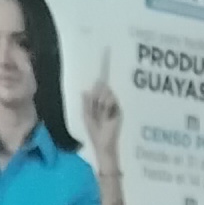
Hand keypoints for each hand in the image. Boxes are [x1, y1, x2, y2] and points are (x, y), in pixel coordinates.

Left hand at [80, 53, 120, 167]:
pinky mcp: (118, 108)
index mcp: (98, 102)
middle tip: (97, 109)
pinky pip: (110, 99)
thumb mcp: (86, 117)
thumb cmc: (95, 133)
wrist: (105, 145)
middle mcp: (107, 101)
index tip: (103, 60)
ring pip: (105, 92)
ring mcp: (113, 104)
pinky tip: (106, 115)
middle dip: (97, 96)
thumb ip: (86, 104)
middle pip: (101, 87)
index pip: (99, 88)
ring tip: (102, 116)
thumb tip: (85, 90)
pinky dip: (106, 106)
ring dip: (101, 103)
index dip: (100, 78)